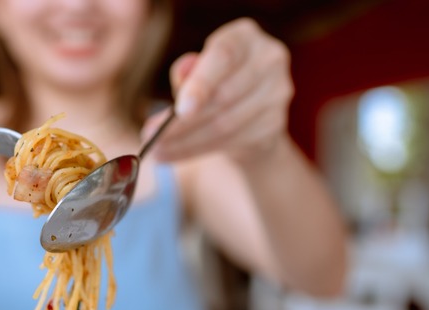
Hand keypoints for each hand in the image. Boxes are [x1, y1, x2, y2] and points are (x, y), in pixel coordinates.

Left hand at [145, 18, 293, 162]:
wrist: (249, 113)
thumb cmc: (215, 82)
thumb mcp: (197, 71)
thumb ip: (187, 72)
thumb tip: (183, 72)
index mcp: (245, 36)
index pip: (223, 56)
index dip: (201, 84)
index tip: (178, 110)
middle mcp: (269, 59)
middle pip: (223, 96)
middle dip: (182, 122)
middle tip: (150, 136)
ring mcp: (278, 93)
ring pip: (226, 125)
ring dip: (186, 142)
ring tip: (157, 151)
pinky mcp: (276, 124)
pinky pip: (233, 142)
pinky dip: (198, 151)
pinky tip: (175, 154)